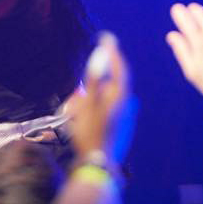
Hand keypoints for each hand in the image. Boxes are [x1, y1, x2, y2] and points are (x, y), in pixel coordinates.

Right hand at [65, 32, 130, 157]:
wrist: (99, 165)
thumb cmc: (90, 133)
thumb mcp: (87, 105)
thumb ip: (94, 79)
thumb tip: (100, 55)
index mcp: (121, 97)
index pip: (119, 68)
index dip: (112, 52)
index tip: (107, 38)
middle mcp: (128, 105)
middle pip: (111, 85)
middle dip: (94, 85)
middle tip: (77, 93)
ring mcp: (126, 117)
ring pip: (107, 100)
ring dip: (93, 99)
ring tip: (75, 110)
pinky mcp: (122, 127)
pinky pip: (108, 111)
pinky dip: (96, 109)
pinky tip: (84, 120)